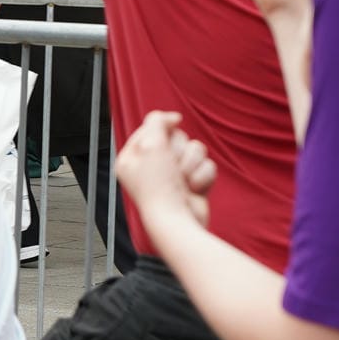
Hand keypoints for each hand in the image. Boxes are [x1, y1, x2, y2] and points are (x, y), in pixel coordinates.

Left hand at [116, 111, 216, 235]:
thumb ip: (157, 121)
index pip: (151, 127)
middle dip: (179, 149)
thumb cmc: (158, 185)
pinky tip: (195, 190)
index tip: (174, 124)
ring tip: (184, 181)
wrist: (176, 221)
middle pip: (176, 137)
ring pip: (195, 149)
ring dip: (192, 163)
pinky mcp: (193, 185)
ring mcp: (173, 176)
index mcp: (131, 158)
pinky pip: (207, 166)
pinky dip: (203, 176)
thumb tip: (173, 118)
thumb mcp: (151, 144)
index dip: (164, 125)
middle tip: (172, 166)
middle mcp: (150, 166)